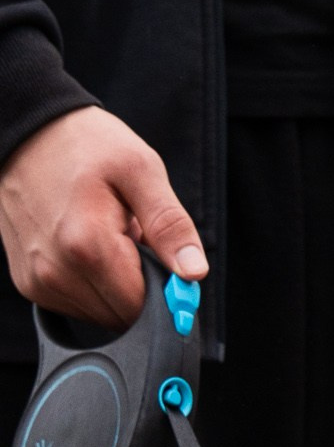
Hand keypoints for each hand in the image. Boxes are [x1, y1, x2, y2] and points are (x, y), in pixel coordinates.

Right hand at [0, 107, 206, 324]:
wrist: (26, 129)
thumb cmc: (85, 144)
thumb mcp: (140, 169)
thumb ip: (170, 225)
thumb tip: (194, 273)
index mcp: (87, 245)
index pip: (143, 308)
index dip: (164, 292)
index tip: (163, 261)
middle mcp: (56, 271)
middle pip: (122, 317)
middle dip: (137, 287)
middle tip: (130, 240)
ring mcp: (38, 280)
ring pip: (100, 316)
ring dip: (113, 286)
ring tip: (104, 238)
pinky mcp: (29, 283)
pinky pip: (76, 306)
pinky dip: (90, 285)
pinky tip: (84, 247)